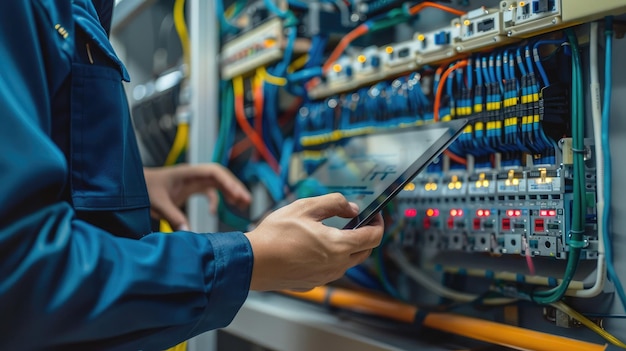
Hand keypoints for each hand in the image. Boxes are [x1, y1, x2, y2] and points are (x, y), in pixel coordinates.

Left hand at [144, 164, 250, 230]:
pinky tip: (215, 212)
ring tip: (242, 204)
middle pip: (220, 177)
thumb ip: (172, 217)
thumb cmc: (142, 189)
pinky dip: (215, 200)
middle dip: (234, 187)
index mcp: (187, 173)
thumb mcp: (157, 203)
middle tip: (246, 201)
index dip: (229, 182)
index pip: (214, 172)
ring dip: (229, 192)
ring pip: (217, 183)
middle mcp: (192, 175)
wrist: (128, 186)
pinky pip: (209, 191)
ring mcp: (192, 181)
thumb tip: (188, 233)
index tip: (238, 196)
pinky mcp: (189, 189)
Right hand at [244, 193, 383, 290]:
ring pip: (348, 262)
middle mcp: (336, 266)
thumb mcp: (305, 207)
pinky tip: (314, 246)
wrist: (253, 263)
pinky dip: (331, 257)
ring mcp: (324, 277)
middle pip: (364, 252)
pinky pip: (330, 269)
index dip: (379, 223)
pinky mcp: (312, 283)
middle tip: (355, 221)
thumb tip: (351, 208)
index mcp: (339, 247)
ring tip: (333, 231)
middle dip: (365, 235)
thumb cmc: (275, 235)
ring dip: (348, 247)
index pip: (374, 237)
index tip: (375, 215)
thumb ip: (334, 203)